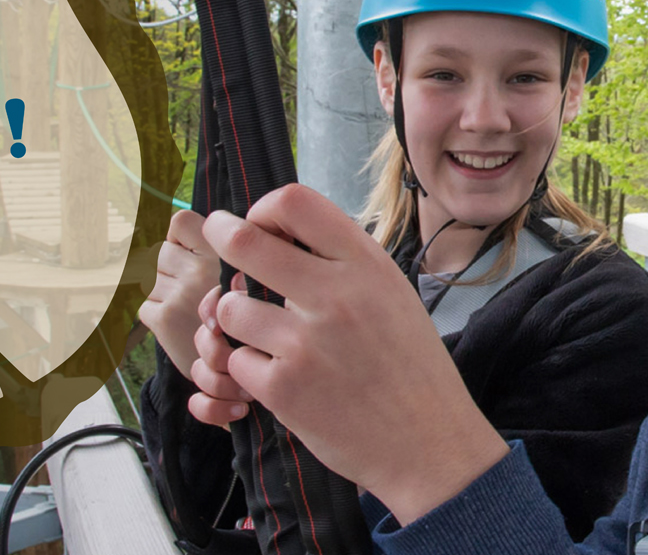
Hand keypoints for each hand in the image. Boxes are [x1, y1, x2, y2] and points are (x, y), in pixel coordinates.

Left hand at [138, 210, 221, 373]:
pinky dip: (155, 317)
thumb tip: (163, 231)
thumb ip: (205, 252)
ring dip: (158, 294)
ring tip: (181, 309)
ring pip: (146, 279)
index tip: (183, 253)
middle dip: (163, 270)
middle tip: (181, 291)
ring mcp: (182, 294)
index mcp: (223, 254)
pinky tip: (177, 326)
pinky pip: (143, 306)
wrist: (233, 370)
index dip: (174, 237)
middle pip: (156, 252)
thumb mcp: (232, 278)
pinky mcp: (165, 318)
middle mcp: (203, 270)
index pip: (179, 221)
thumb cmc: (229, 319)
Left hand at [192, 184, 509, 524]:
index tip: (260, 225)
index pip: (295, 202)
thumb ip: (343, 261)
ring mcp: (304, 344)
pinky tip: (282, 379)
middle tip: (217, 234)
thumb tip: (281, 229)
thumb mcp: (391, 294)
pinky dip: (251, 369)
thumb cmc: (409, 367)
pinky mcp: (283, 388)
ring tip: (265, 333)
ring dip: (237, 317)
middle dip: (221, 233)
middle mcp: (334, 297)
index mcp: (365, 266)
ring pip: (229, 307)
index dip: (264, 208)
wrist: (430, 444)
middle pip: (244, 241)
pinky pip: (237, 359)